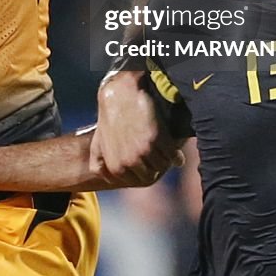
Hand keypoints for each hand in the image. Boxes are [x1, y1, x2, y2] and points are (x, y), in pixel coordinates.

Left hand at [89, 70, 183, 185]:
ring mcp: (143, 150)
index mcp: (116, 167)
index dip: (147, 172)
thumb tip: (106, 177)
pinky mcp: (156, 138)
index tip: (150, 164)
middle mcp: (129, 162)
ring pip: (164, 165)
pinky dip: (176, 155)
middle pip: (153, 175)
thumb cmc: (109, 116)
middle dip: (157, 167)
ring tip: (167, 151)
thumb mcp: (98, 142)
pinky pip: (173, 155)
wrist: (119, 93)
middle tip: (160, 157)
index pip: (140, 181)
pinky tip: (175, 148)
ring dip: (167, 160)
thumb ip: (99, 162)